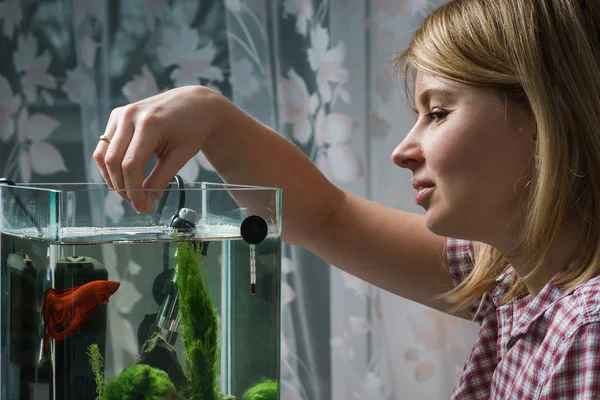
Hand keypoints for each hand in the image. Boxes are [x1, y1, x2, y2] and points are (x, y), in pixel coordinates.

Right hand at [93, 86, 224, 213]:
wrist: (195, 104)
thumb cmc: (192, 129)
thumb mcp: (180, 156)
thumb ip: (160, 179)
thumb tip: (145, 203)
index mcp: (150, 124)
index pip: (131, 165)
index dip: (133, 190)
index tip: (140, 207)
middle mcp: (130, 116)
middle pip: (113, 161)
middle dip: (121, 187)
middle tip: (135, 202)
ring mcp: (121, 113)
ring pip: (102, 154)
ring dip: (112, 177)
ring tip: (129, 191)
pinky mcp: (117, 115)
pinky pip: (105, 145)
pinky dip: (111, 164)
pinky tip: (125, 175)